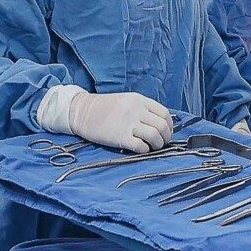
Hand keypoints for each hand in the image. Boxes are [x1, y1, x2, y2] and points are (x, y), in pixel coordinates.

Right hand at [37, 84, 174, 151]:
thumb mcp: (126, 101)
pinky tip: (140, 149)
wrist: (82, 112)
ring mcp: (128, 123)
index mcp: (139, 100)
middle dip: (165, 138)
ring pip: (155, 136)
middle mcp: (136, 110)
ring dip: (157, 145)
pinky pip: (141, 146)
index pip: (164, 113)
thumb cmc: (104, 108)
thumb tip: (160, 124)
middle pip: (162, 126)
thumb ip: (143, 109)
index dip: (169, 126)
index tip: (166, 132)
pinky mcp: (120, 137)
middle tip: (160, 143)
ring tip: (151, 147)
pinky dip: (145, 150)